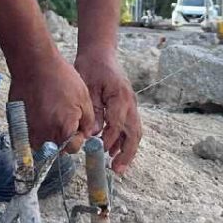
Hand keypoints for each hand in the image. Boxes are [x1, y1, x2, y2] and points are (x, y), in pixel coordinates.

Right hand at [8, 50, 95, 153]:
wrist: (34, 64)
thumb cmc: (60, 78)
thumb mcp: (83, 98)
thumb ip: (88, 121)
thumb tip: (86, 133)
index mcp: (64, 130)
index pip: (73, 149)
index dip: (77, 138)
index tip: (76, 127)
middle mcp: (45, 135)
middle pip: (57, 149)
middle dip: (63, 138)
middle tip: (63, 118)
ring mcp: (29, 131)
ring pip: (42, 144)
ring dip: (48, 135)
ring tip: (51, 114)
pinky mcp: (18, 124)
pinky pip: (29, 135)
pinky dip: (35, 129)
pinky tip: (39, 112)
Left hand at [74, 50, 142, 174]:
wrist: (100, 53)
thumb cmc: (91, 67)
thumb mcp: (88, 86)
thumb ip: (93, 110)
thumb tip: (94, 133)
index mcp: (120, 96)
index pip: (118, 123)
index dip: (110, 139)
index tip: (99, 151)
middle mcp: (130, 102)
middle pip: (133, 132)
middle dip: (127, 153)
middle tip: (117, 170)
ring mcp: (131, 104)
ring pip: (134, 132)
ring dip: (127, 150)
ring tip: (118, 167)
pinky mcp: (127, 106)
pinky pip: (130, 127)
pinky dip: (124, 140)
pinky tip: (114, 151)